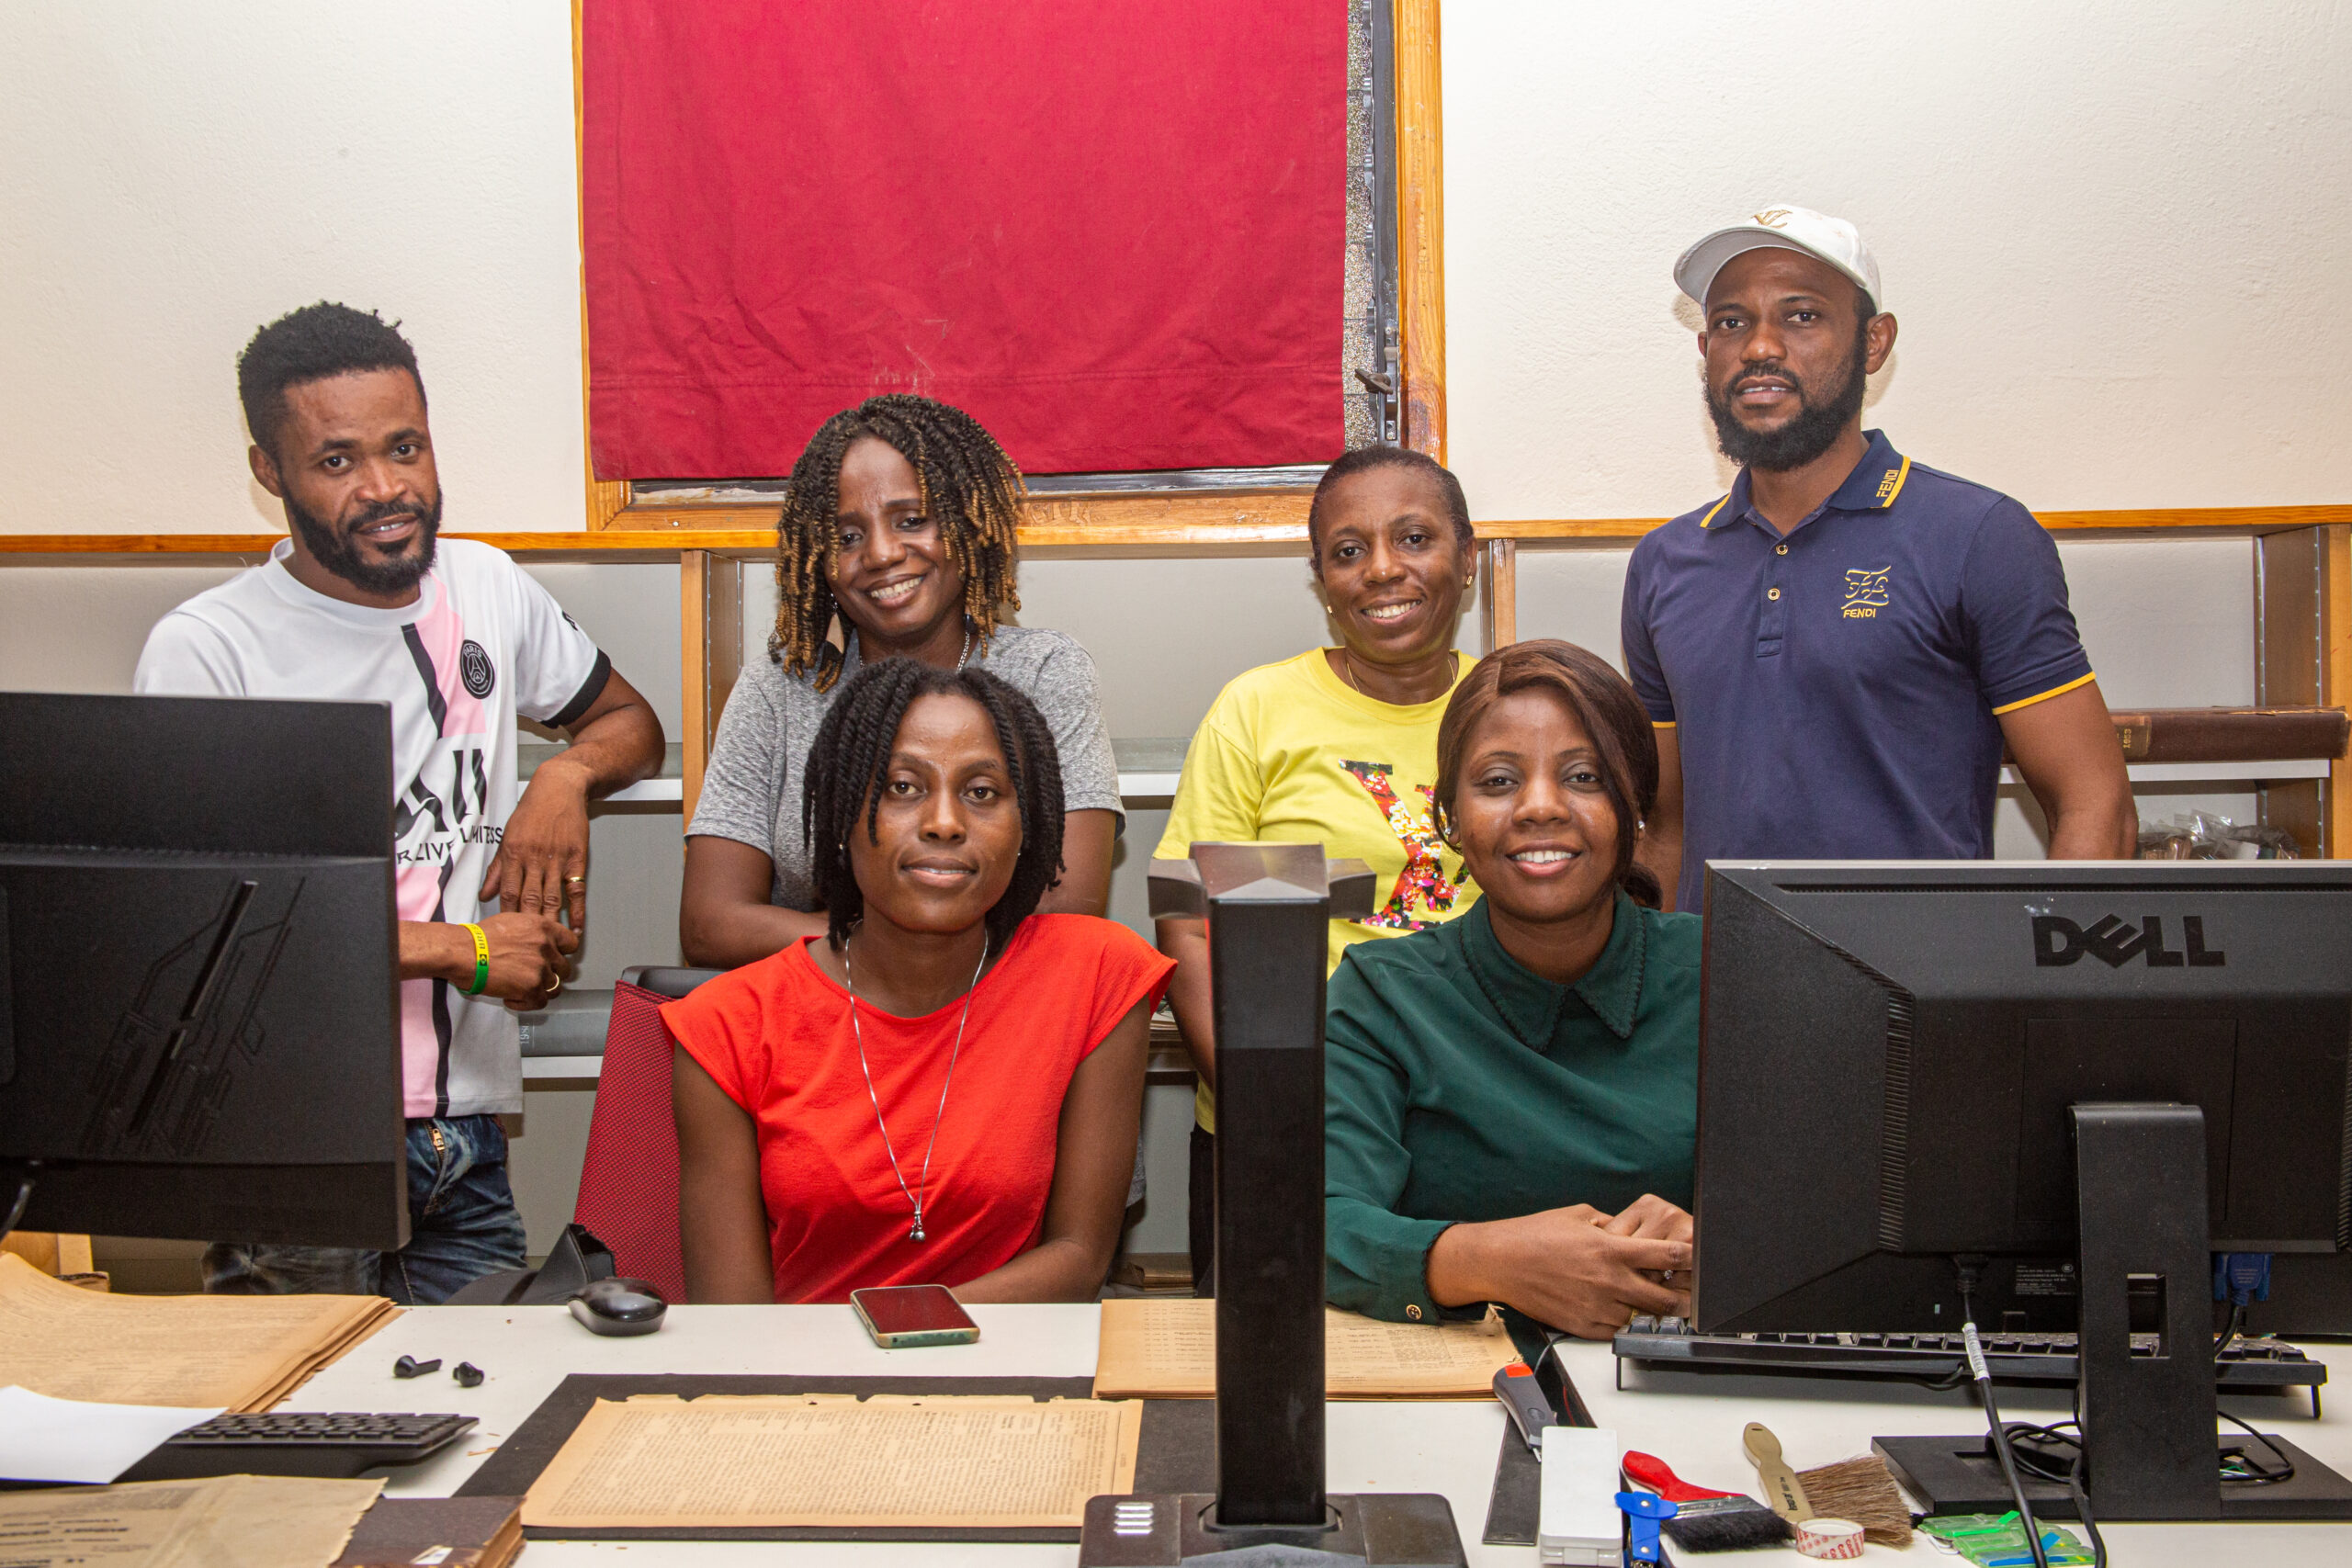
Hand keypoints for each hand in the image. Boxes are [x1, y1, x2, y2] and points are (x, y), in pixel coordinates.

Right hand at [472, 912, 579, 1009]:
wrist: (463, 952)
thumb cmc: (479, 937)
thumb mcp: (513, 921)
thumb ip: (532, 931)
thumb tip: (539, 941)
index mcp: (544, 928)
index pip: (572, 943)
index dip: (563, 953)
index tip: (556, 958)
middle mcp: (546, 948)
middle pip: (564, 968)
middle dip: (552, 973)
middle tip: (535, 976)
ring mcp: (540, 969)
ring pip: (554, 987)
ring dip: (539, 989)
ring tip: (522, 988)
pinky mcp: (530, 988)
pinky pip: (540, 1002)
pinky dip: (526, 1003)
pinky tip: (512, 997)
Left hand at [486, 758, 590, 929]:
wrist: (559, 788)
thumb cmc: (532, 811)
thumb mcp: (508, 835)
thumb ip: (497, 867)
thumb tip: (484, 892)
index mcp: (513, 853)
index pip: (507, 892)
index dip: (506, 916)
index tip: (505, 935)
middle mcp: (534, 858)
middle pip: (529, 900)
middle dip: (527, 926)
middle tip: (527, 947)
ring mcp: (556, 859)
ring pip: (552, 898)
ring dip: (551, 923)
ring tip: (550, 944)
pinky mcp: (576, 858)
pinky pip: (576, 890)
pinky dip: (577, 911)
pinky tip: (575, 926)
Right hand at [1428, 1202, 1691, 1339]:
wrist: (1500, 1262)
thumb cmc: (1533, 1236)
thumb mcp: (1578, 1217)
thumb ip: (1609, 1226)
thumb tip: (1627, 1232)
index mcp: (1612, 1249)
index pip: (1668, 1255)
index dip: (1691, 1258)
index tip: (1703, 1261)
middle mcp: (1609, 1280)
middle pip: (1664, 1297)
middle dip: (1681, 1298)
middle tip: (1689, 1296)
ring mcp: (1597, 1306)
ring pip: (1640, 1316)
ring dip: (1645, 1310)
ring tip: (1645, 1302)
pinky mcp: (1583, 1325)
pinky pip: (1615, 1328)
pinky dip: (1619, 1320)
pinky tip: (1613, 1309)